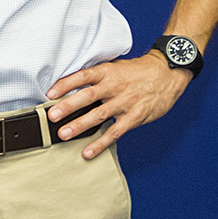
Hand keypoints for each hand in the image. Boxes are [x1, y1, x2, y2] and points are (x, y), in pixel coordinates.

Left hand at [46, 50, 193, 158]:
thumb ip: (97, 77)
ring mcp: (124, 103)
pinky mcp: (133, 117)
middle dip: (68, 106)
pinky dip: (100, 143)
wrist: (167, 73)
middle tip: (52, 116)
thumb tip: (71, 85)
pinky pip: (114, 132)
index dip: (65, 84)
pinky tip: (87, 152)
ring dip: (80, 125)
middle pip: (88, 96)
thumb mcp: (116, 67)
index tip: (50, 93)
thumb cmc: (138, 71)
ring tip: (63, 134)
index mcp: (108, 71)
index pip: (83, 76)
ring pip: (99, 116)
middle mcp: (114, 86)